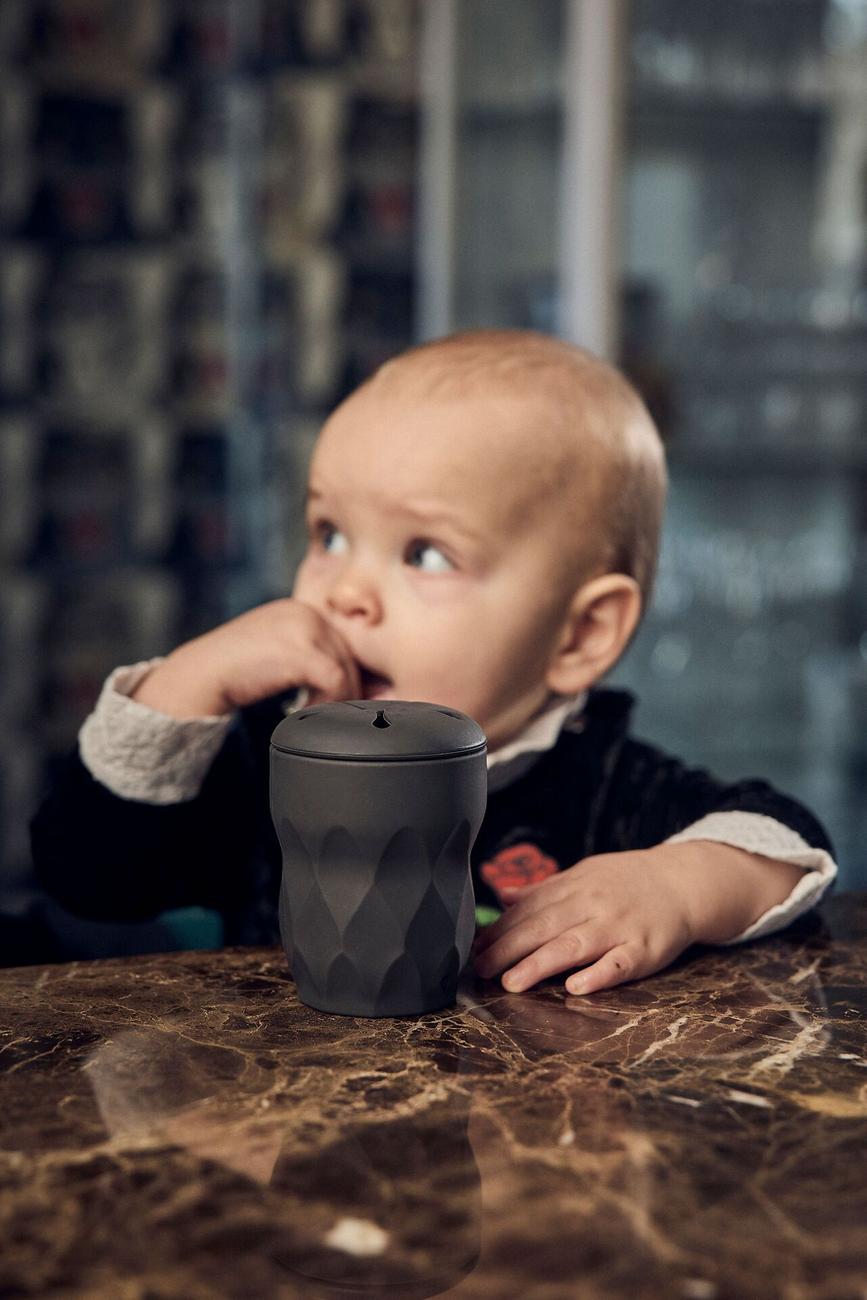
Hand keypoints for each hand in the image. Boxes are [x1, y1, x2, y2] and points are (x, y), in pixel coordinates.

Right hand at [131, 598, 361, 718]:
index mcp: (299, 609)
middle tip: (328, 714)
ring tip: (312, 715)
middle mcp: (305, 612)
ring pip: (346, 670)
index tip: (333, 701)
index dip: (343, 675)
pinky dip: (327, 703)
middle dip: (344, 689)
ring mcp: (305, 629)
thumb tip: (343, 680)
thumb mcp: (273, 648)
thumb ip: (303, 653)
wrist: (200, 674)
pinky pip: (337, 682)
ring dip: (335, 699)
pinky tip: (302, 712)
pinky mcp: (303, 652)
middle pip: (347, 656)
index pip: (340, 643)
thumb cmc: (234, 670)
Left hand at [471, 848, 695, 995]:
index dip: (500, 929)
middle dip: (509, 948)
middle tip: (480, 968)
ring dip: (540, 963)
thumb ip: (545, 891)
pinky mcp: (644, 950)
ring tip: (512, 982)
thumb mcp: (585, 875)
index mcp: (574, 887)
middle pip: (544, 926)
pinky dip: (598, 975)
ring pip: (575, 945)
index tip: (473, 948)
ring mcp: (618, 927)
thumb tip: (504, 897)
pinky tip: (575, 988)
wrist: (683, 882)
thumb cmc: (627, 882)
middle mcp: (592, 905)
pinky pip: (619, 964)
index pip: (529, 909)